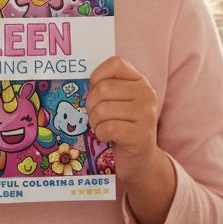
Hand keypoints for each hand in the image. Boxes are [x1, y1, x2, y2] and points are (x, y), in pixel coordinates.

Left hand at [86, 55, 158, 184]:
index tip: (97, 93)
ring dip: (95, 123)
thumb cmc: (121, 127)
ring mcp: (146, 114)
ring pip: (103, 110)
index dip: (98, 77)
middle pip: (103, 89)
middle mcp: (147, 94)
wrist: (139, 160)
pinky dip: (102, 134)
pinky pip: (108, 128)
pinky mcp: (141, 135)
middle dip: (92, 106)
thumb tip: (75, 79)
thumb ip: (104, 88)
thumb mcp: (117, 102)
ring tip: (103, 128)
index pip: (115, 63)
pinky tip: (109, 138)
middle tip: (97, 117)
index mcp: (140, 81)